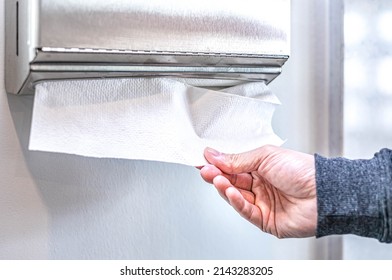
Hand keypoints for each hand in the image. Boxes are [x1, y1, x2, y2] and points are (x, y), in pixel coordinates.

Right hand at [200, 145, 316, 237]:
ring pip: (236, 197)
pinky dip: (237, 202)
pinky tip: (232, 192)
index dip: (218, 163)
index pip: (233, 166)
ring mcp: (262, 203)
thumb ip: (238, 159)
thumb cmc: (302, 170)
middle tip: (205, 170)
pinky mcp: (265, 220)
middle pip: (232, 181)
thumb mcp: (265, 156)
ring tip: (217, 179)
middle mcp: (260, 186)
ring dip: (225, 188)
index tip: (204, 159)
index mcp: (261, 168)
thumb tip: (215, 155)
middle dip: (217, 175)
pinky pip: (246, 211)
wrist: (324, 193)